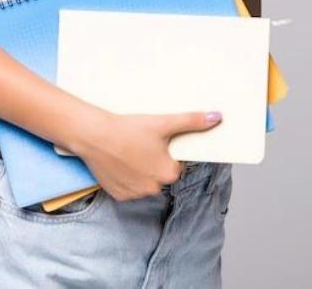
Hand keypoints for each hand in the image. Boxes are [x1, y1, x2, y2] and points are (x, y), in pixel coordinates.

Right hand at [69, 108, 222, 201]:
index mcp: (169, 172)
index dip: (165, 153)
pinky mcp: (119, 195)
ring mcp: (135, 194)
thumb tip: (217, 117)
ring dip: (139, 171)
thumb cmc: (128, 129)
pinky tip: (118, 163)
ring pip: (143, 183)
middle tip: (138, 145)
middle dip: (152, 163)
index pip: (175, 165)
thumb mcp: (163, 123)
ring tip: (126, 152)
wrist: (94, 135)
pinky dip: (125, 178)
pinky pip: (128, 188)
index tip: (153, 142)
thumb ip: (192, 122)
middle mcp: (154, 188)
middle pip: (159, 175)